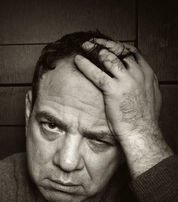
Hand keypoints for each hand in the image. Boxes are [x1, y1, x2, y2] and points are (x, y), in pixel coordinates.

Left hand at [74, 39, 172, 176]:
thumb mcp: (151, 96)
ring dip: (94, 50)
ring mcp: (126, 81)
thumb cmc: (144, 119)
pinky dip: (86, 65)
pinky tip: (78, 60)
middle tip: (93, 42)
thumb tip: (137, 81)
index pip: (132, 52)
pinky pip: (97, 73)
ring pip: (108, 58)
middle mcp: (138, 73)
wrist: (142, 132)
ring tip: (84, 47)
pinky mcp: (113, 90)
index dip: (119, 47)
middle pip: (119, 50)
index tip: (108, 46)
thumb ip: (144, 85)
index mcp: (147, 74)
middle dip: (105, 44)